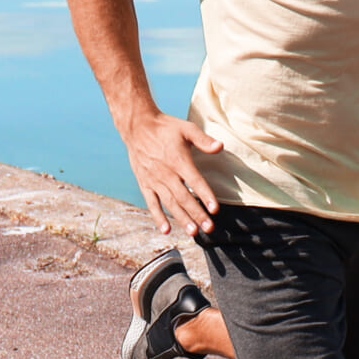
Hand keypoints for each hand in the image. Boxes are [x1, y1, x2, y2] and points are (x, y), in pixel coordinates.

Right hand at [122, 109, 223, 235]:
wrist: (137, 127)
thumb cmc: (166, 128)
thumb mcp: (186, 129)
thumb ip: (203, 140)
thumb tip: (220, 147)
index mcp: (178, 161)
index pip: (195, 181)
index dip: (205, 196)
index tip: (215, 209)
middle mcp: (166, 173)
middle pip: (184, 197)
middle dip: (197, 214)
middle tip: (209, 228)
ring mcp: (154, 180)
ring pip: (170, 203)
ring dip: (182, 219)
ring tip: (193, 232)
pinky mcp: (145, 184)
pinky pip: (152, 203)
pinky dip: (158, 217)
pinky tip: (166, 230)